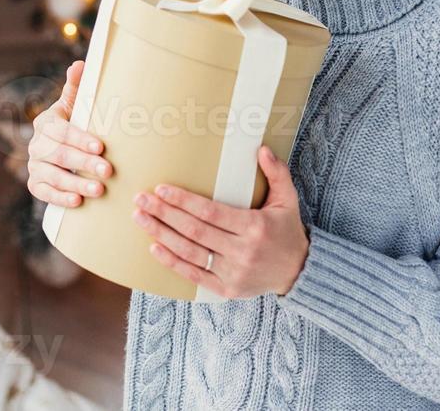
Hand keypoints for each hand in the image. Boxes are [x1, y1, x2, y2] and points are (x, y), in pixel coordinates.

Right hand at [26, 60, 112, 207]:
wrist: (59, 148)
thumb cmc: (74, 122)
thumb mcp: (74, 105)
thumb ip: (77, 87)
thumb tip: (80, 64)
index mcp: (46, 122)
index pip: (61, 131)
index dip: (79, 139)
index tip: (100, 147)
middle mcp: (36, 144)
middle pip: (59, 154)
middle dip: (84, 163)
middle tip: (108, 171)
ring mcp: (34, 165)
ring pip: (52, 175)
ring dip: (75, 184)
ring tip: (99, 190)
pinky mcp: (35, 184)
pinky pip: (43, 193)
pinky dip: (60, 198)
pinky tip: (78, 202)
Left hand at [131, 145, 309, 298]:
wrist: (298, 272)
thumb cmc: (287, 230)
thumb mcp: (288, 199)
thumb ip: (277, 173)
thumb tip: (262, 149)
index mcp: (255, 227)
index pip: (210, 212)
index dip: (183, 201)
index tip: (162, 189)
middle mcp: (242, 252)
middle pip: (194, 231)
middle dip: (164, 214)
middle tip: (141, 199)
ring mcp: (233, 274)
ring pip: (189, 253)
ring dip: (161, 234)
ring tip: (140, 218)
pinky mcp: (226, 290)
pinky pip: (194, 276)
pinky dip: (172, 262)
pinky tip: (154, 247)